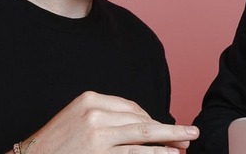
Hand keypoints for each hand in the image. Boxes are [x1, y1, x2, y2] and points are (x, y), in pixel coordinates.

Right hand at [19, 91, 198, 153]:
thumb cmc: (55, 143)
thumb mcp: (76, 118)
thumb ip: (103, 115)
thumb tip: (140, 122)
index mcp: (90, 99)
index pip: (131, 107)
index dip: (153, 118)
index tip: (167, 127)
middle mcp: (95, 114)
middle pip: (141, 120)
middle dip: (168, 129)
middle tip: (190, 134)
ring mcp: (97, 136)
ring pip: (142, 137)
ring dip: (169, 141)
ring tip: (185, 145)